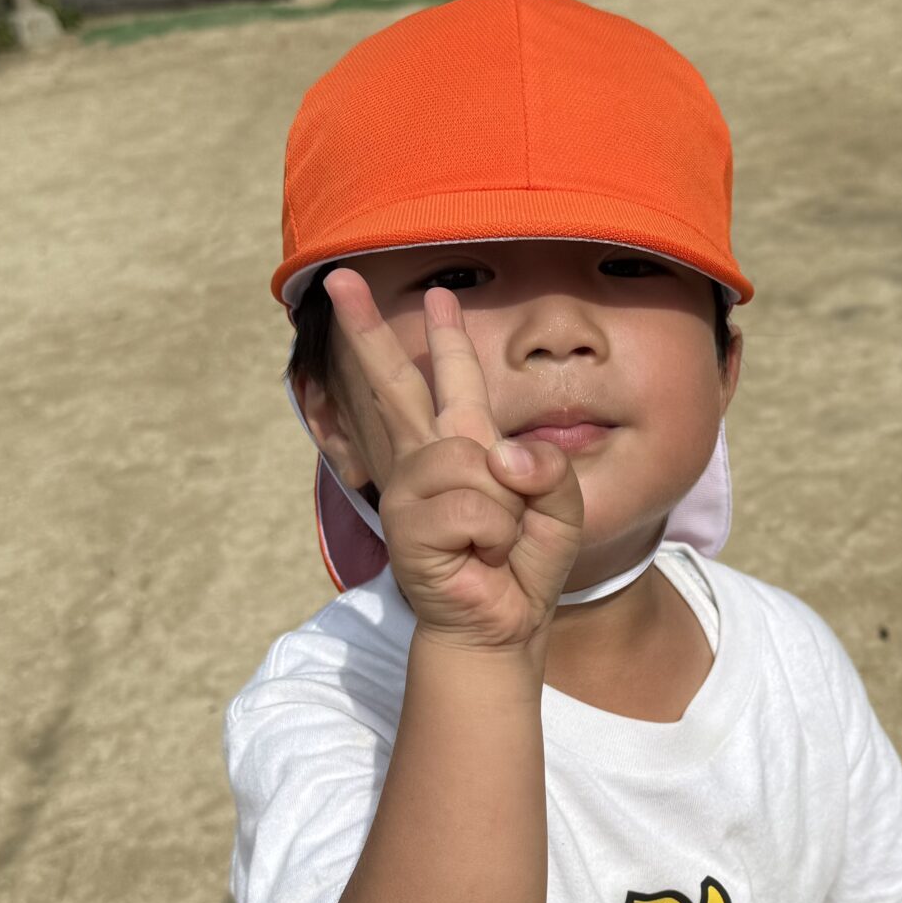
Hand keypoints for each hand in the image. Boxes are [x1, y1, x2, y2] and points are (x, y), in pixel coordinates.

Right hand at [326, 268, 583, 649]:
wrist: (503, 624)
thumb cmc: (525, 564)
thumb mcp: (561, 507)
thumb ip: (548, 470)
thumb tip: (500, 455)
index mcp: (462, 445)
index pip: (447, 380)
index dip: (442, 336)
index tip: (432, 292)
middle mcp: (428, 460)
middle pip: (396, 384)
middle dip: (368, 329)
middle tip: (340, 277)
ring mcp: (410, 491)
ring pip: (469, 460)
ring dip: (505, 507)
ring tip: (496, 538)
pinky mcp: (406, 527)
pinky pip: (474, 507)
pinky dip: (496, 534)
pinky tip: (481, 556)